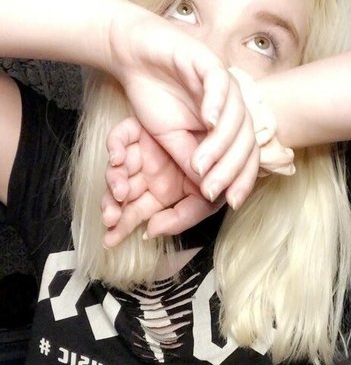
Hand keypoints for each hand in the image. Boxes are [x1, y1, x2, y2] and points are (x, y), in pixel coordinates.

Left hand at [102, 117, 223, 245]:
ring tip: (118, 192)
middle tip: (110, 219)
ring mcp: (141, 150)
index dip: (123, 224)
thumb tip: (151, 231)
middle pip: (121, 194)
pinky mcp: (136, 128)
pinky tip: (118, 159)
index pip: (137, 211)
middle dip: (112, 208)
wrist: (227, 125)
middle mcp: (149, 173)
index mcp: (162, 190)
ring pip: (116, 169)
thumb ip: (184, 216)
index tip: (112, 238)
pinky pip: (119, 138)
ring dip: (114, 181)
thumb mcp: (208, 198)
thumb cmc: (222, 163)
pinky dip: (115, 149)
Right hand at [107, 8, 259, 205]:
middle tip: (210, 190)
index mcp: (229, 123)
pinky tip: (209, 121)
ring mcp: (224, 83)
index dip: (242, 179)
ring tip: (200, 165)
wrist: (133, 58)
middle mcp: (233, 104)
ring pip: (236, 117)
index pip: (246, 155)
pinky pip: (220, 84)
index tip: (230, 202)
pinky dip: (217, 104)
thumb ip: (192, 160)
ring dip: (220, 145)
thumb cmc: (154, 96)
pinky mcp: (209, 62)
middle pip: (246, 140)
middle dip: (229, 169)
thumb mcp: (172, 139)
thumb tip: (208, 190)